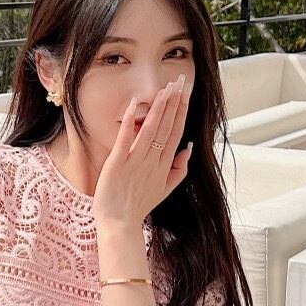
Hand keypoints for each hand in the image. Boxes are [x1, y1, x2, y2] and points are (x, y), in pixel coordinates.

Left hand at [92, 73, 192, 227]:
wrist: (119, 225)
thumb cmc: (138, 207)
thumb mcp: (165, 190)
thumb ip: (179, 169)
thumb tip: (188, 148)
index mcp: (163, 165)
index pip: (175, 132)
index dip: (181, 111)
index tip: (185, 93)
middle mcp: (152, 161)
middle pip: (166, 127)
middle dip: (174, 102)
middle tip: (180, 81)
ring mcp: (135, 161)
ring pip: (151, 129)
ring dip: (159, 107)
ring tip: (166, 88)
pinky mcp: (118, 163)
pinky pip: (126, 139)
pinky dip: (131, 122)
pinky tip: (136, 104)